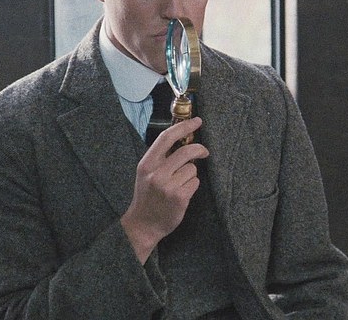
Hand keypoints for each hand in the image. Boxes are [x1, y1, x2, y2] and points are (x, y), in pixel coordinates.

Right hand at [121, 117, 207, 263]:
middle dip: (199, 149)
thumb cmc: (147, 196)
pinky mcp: (179, 197)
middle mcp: (157, 173)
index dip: (184, 126)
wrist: (143, 225)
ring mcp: (168, 186)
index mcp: (147, 163)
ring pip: (192, 169)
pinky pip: (195, 183)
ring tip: (179, 185)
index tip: (197, 121)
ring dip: (191, 175)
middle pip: (186, 151)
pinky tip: (182, 194)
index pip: (167, 137)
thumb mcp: (146, 173)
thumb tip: (183, 139)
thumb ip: (161, 158)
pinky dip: (192, 186)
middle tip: (204, 152)